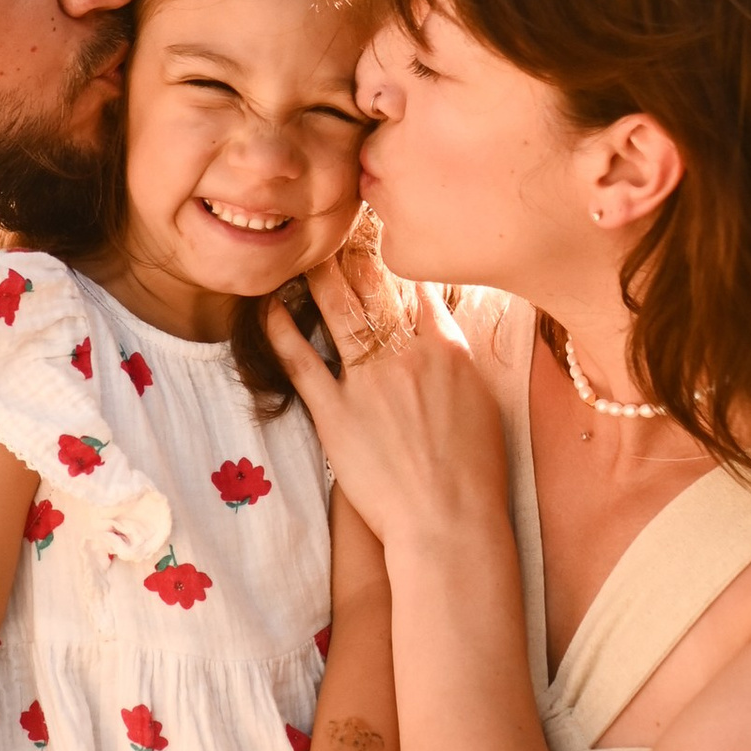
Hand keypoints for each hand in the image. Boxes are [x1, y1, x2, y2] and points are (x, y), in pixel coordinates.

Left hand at [263, 263, 509, 548]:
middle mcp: (407, 355)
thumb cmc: (474, 472)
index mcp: (447, 349)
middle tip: (337, 229)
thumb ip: (457, 359)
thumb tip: (440, 332)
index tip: (382, 240)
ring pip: (338, 311)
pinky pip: (301, 361)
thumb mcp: (482, 402)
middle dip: (355, 252)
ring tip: (305, 253)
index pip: (418, 287)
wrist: (449, 522)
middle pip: (375, 288)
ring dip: (319, 277)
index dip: (398, 259)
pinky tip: (269, 306)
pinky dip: (282, 330)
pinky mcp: (335, 413)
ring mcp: (367, 382)